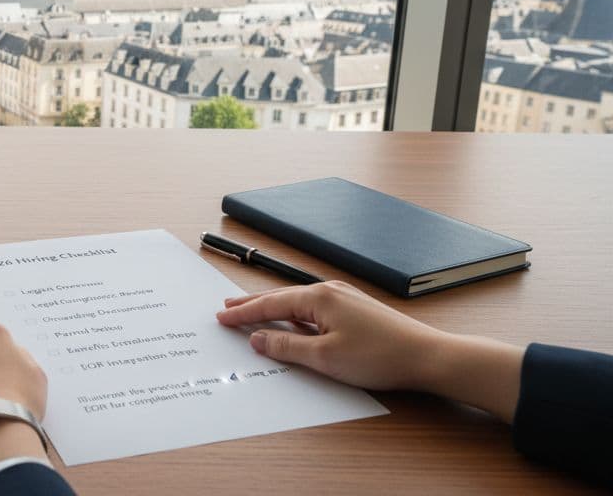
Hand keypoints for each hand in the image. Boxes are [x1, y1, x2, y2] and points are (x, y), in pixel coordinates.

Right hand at [216, 280, 522, 420]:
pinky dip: (293, 312)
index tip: (221, 317)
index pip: (269, 304)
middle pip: (280, 297)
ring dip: (272, 307)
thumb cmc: (379, 356)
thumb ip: (286, 347)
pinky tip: (291, 319)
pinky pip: (313, 307)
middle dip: (252, 304)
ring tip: (251, 310)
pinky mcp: (354, 309)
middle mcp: (328, 291)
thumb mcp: (324, 357)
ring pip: (296, 302)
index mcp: (317, 298)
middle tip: (227, 307)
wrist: (426, 356)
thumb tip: (258, 339)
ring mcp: (343, 298)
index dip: (243, 313)